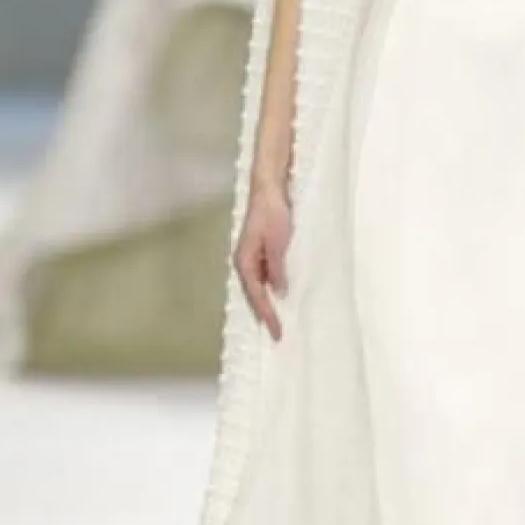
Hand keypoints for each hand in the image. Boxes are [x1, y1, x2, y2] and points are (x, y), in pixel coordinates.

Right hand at [234, 180, 292, 341]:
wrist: (270, 189)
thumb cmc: (273, 213)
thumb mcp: (278, 243)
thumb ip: (278, 268)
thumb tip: (280, 293)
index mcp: (245, 262)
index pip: (257, 297)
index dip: (268, 316)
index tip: (277, 333)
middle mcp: (245, 262)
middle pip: (254, 296)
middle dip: (265, 315)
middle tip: (278, 335)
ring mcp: (251, 257)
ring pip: (259, 287)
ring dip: (267, 304)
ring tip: (277, 322)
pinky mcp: (260, 251)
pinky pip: (265, 277)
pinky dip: (271, 290)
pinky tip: (280, 296)